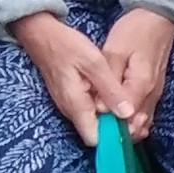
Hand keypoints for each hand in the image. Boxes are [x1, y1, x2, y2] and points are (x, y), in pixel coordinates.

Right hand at [10, 8, 129, 148]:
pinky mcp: (70, 98)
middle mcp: (70, 111)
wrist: (41, 34)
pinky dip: (102, 105)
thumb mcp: (94, 63)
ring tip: (125, 99)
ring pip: (93, 120)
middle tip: (132, 109)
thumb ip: (110, 90)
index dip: (113, 137)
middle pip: (96, 131)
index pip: (95, 139)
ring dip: (109, 114)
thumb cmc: (66, 45)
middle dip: (115, 125)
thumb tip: (127, 114)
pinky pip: (88, 110)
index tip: (130, 125)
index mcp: (76, 106)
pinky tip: (112, 92)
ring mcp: (68, 105)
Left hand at [105, 6, 173, 142]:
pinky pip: (146, 115)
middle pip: (136, 126)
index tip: (94, 124)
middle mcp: (152, 95)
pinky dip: (133, 121)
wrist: (159, 18)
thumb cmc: (135, 31)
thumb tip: (101, 108)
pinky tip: (119, 118)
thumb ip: (108, 81)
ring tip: (106, 124)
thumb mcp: (114, 51)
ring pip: (142, 124)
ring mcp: (156, 95)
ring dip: (125, 128)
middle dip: (117, 131)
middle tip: (98, 125)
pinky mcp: (156, 92)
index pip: (125, 118)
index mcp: (141, 85)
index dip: (109, 125)